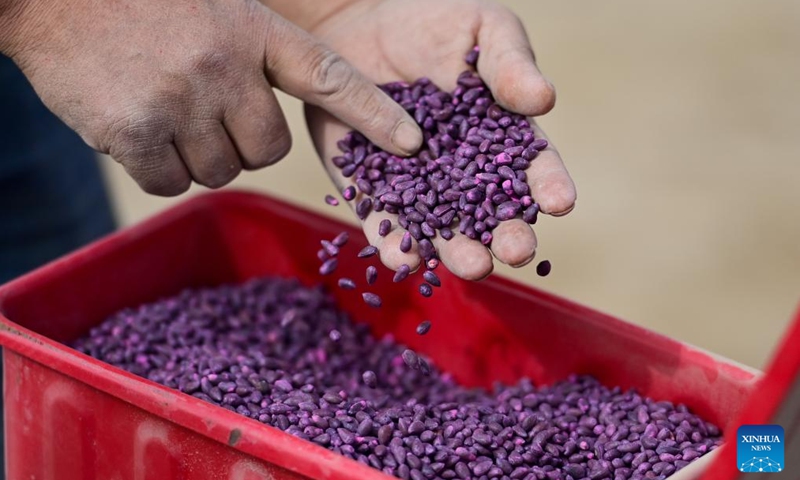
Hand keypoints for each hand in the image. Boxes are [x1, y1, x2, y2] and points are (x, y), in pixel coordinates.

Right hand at [0, 0, 421, 195]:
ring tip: (163, 106)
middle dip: (244, 142)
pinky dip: (157, 168)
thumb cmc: (139, 2)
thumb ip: (253, 61)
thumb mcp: (215, 9)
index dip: (373, 114)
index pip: (329, 78)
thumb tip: (270, 132)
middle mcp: (223, 67)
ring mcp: (178, 102)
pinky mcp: (133, 133)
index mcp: (252, 31)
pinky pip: (170, 183)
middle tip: (207, 109)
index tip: (411, 143)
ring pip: (219, 171)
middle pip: (267, 150)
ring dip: (197, 154)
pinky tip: (135, 126)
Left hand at [298, 0, 576, 279]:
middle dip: (507, 234)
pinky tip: (401, 261)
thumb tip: (544, 100)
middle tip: (515, 250)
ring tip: (471, 266)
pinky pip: (382, 220)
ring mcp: (415, 184)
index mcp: (498, 135)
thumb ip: (510, 63)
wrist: (353, 20)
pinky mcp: (370, 187)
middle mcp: (462, 171)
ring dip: (456, 250)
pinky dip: (391, 243)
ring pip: (441, 227)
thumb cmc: (428, 20)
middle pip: (490, 212)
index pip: (531, 166)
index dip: (548, 184)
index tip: (561, 202)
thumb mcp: (480, 29)